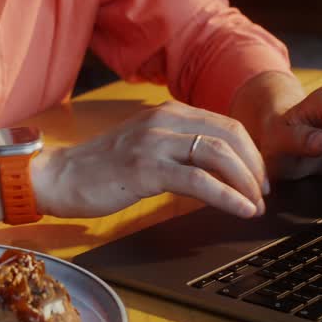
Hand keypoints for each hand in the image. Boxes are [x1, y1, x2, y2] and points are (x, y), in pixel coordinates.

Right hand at [32, 101, 270, 218]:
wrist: (58, 177)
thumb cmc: (99, 169)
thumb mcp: (145, 147)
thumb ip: (177, 148)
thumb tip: (215, 168)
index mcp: (167, 112)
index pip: (225, 125)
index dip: (250, 153)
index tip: (258, 178)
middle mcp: (164, 120)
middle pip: (230, 136)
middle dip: (255, 167)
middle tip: (263, 193)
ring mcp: (155, 142)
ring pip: (219, 155)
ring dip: (246, 182)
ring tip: (255, 205)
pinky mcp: (146, 169)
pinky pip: (199, 180)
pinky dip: (228, 196)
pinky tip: (241, 209)